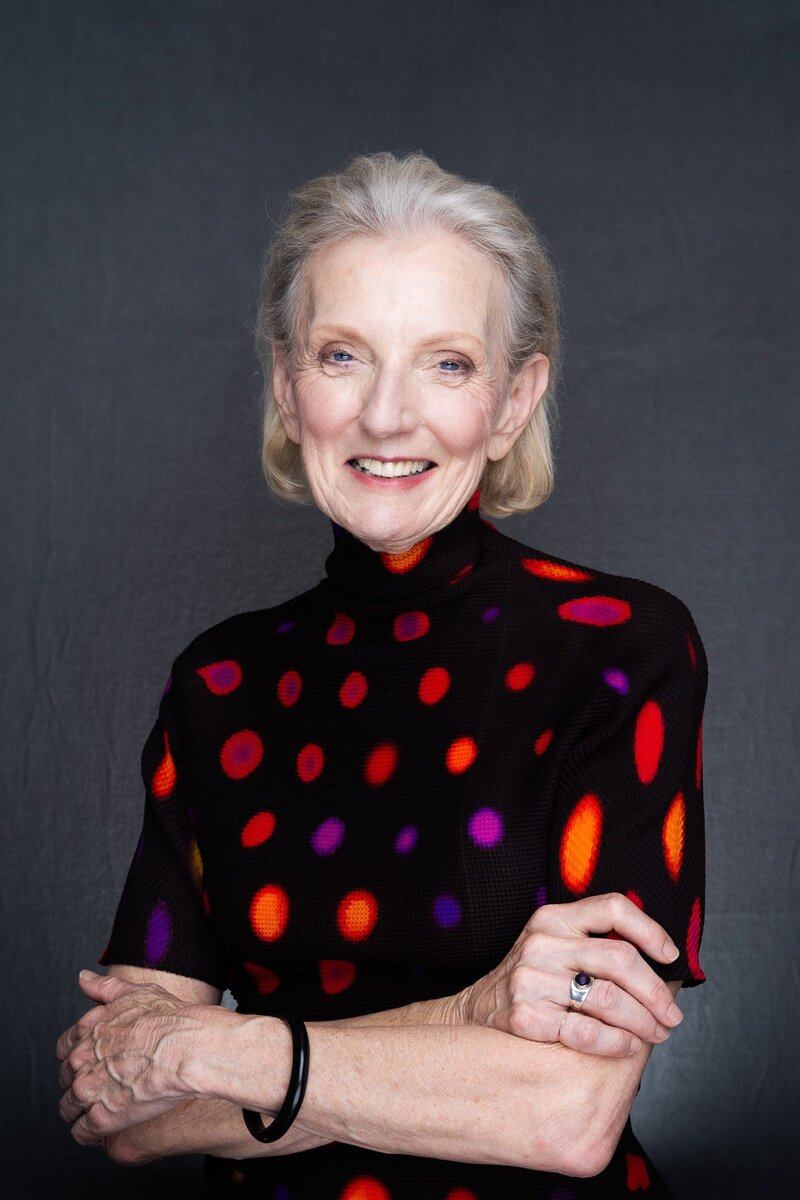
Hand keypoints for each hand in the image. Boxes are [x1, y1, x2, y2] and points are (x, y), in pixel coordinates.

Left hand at [55, 970, 229, 1145]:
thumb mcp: (137, 992)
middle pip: (65, 1079)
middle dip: (80, 1082)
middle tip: (103, 1085)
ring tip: (105, 1108)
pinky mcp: (101, 1119)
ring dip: (82, 1109)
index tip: (91, 1062)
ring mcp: (89, 1090)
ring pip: (69, 1108)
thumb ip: (105, 987)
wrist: (188, 1049)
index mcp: (88, 1030)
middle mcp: (82, 1060)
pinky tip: (108, 1125)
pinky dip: (91, 1132)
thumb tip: (83, 979)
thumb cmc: (170, 1020)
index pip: (64, 1050)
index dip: (78, 1057)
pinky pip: (81, 1133)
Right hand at [454, 892, 683, 1056]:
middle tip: (672, 1015)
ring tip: (656, 1033)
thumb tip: (665, 961)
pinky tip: (628, 1046)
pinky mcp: (526, 1016)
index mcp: (554, 918)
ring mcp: (531, 979)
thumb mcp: (554, 944)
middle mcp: (542, 943)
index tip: (671, 956)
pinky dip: (617, 1042)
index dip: (650, 930)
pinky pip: (587, 1032)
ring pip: (610, 999)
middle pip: (620, 959)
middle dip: (656, 991)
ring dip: (644, 1021)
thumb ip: (595, 942)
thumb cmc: (533, 979)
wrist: (478, 1011)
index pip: (613, 907)